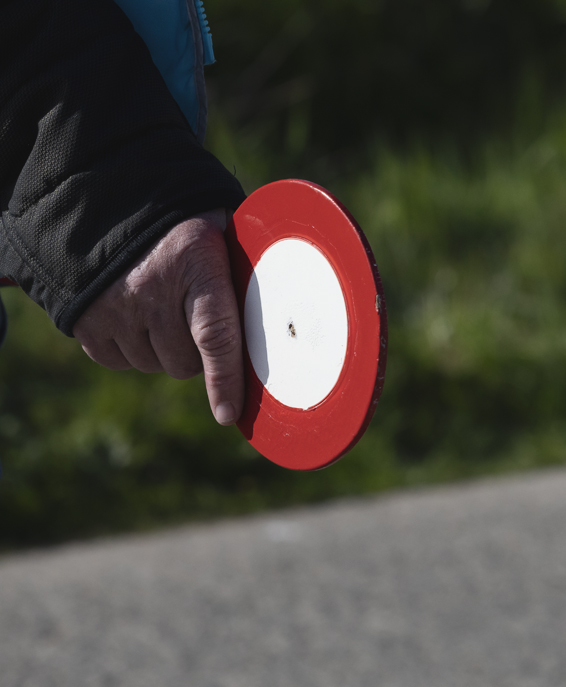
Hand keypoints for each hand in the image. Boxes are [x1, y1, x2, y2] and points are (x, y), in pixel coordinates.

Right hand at [73, 209, 243, 425]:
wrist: (109, 193)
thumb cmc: (183, 218)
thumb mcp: (222, 233)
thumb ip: (244, 275)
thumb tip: (282, 320)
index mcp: (195, 263)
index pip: (216, 336)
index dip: (224, 380)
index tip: (229, 414)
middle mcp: (150, 289)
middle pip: (184, 363)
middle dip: (196, 354)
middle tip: (196, 318)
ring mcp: (112, 305)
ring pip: (153, 365)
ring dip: (164, 350)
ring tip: (165, 309)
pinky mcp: (83, 317)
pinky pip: (117, 361)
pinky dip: (131, 350)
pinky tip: (137, 318)